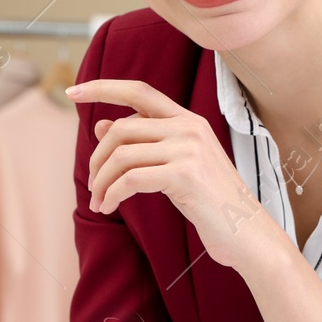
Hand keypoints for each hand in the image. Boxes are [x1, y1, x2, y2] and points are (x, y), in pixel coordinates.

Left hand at [68, 78, 280, 269]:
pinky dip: (112, 194)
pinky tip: (108, 208)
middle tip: (92, 185)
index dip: (103, 87)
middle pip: (122, 128)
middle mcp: (189, 127)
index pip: (139, 91)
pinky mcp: (185, 175)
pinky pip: (131, 179)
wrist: (249, 234)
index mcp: (189, 120)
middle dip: (97, 158)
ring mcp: (189, 149)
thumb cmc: (212, 204)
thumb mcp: (176, 168)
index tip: (72, 91)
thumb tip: (101, 125)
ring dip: (101, 181)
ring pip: (121, 154)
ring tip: (99, 202)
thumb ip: (144, 144)